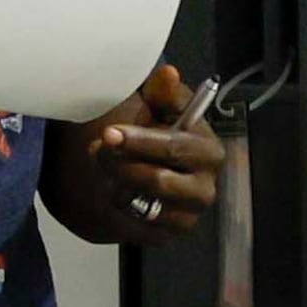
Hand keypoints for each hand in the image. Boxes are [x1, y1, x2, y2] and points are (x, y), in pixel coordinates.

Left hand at [86, 66, 224, 243]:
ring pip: (144, 204)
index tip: (110, 133)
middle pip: (158, 180)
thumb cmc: (156, 133)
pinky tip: (118, 190)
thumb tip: (168, 73)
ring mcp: (188, 214)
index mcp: (208, 150)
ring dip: (117, 185)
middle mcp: (205, 187)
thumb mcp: (158, 107)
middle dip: (122, 164)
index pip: (174, 148)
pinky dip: (121, 207)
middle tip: (97, 149)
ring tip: (107, 168)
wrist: (146, 170)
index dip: (140, 141)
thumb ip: (163, 93)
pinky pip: (137, 225)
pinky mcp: (170, 233)